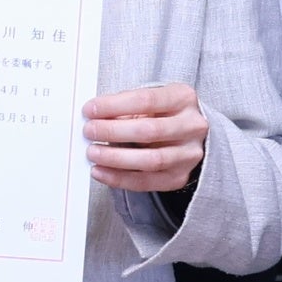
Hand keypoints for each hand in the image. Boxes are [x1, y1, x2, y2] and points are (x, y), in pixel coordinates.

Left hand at [84, 83, 206, 194]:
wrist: (191, 137)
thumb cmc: (165, 115)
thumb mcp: (151, 102)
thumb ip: (126, 107)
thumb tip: (94, 116)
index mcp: (183, 99)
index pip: (146, 100)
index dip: (114, 105)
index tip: (91, 109)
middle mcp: (192, 127)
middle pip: (149, 130)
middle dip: (112, 131)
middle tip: (89, 131)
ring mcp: (188, 154)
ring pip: (150, 160)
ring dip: (115, 158)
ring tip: (93, 153)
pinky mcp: (179, 177)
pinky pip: (146, 182)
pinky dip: (119, 178)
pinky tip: (101, 172)